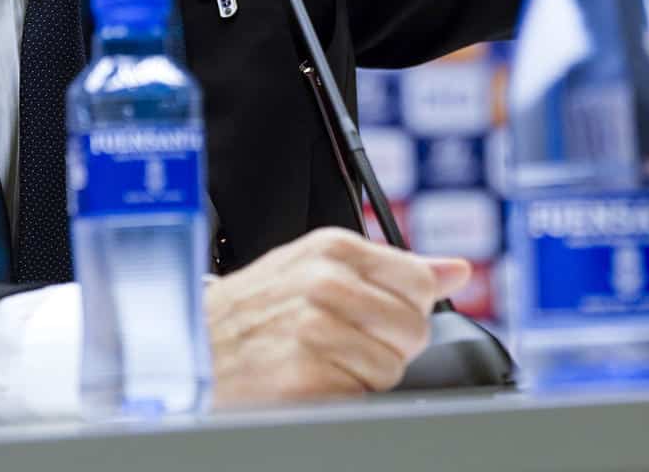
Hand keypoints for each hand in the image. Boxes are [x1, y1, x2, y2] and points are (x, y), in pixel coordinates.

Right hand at [202, 226, 469, 404]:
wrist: (190, 348)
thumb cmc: (255, 309)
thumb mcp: (317, 266)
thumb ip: (393, 268)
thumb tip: (458, 270)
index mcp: (334, 249)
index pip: (420, 284)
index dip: (406, 309)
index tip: (377, 316)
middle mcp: (326, 284)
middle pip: (413, 330)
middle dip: (387, 346)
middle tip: (342, 343)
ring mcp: (314, 331)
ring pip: (391, 370)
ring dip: (362, 377)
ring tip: (320, 361)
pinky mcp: (304, 378)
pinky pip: (361, 398)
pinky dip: (341, 399)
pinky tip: (308, 380)